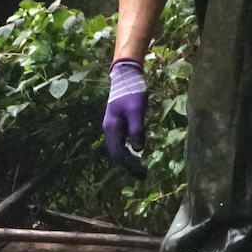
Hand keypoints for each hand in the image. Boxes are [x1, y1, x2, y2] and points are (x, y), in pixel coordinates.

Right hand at [102, 60, 147, 178]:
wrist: (125, 76)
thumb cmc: (132, 92)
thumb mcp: (136, 110)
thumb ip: (136, 129)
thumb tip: (138, 150)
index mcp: (112, 128)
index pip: (119, 154)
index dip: (130, 165)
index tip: (142, 173)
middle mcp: (109, 129)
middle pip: (116, 154)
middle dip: (128, 166)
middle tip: (142, 175)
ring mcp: (111, 126)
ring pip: (117, 149)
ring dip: (127, 160)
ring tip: (139, 168)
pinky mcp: (116, 123)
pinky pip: (120, 142)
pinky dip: (127, 151)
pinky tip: (136, 153)